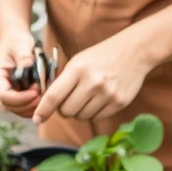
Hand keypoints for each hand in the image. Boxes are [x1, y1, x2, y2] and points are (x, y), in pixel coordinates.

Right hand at [0, 30, 39, 116]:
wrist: (14, 39)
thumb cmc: (16, 40)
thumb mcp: (21, 45)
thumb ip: (25, 58)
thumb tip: (31, 71)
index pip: (3, 95)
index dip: (21, 98)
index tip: (36, 91)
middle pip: (9, 106)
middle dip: (28, 104)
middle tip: (44, 96)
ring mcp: (3, 92)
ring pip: (16, 109)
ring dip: (31, 107)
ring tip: (45, 96)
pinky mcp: (13, 94)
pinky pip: (22, 106)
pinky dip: (33, 106)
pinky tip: (43, 98)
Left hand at [32, 33, 154, 124]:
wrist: (135, 51)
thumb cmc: (101, 56)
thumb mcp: (78, 61)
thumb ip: (63, 80)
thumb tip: (46, 104)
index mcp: (78, 69)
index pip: (54, 96)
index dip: (43, 110)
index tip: (36, 119)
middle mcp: (92, 82)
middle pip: (66, 111)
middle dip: (63, 109)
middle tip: (69, 99)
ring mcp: (107, 94)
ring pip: (81, 116)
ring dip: (79, 111)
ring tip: (86, 97)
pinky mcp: (119, 102)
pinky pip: (97, 117)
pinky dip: (93, 112)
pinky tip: (98, 99)